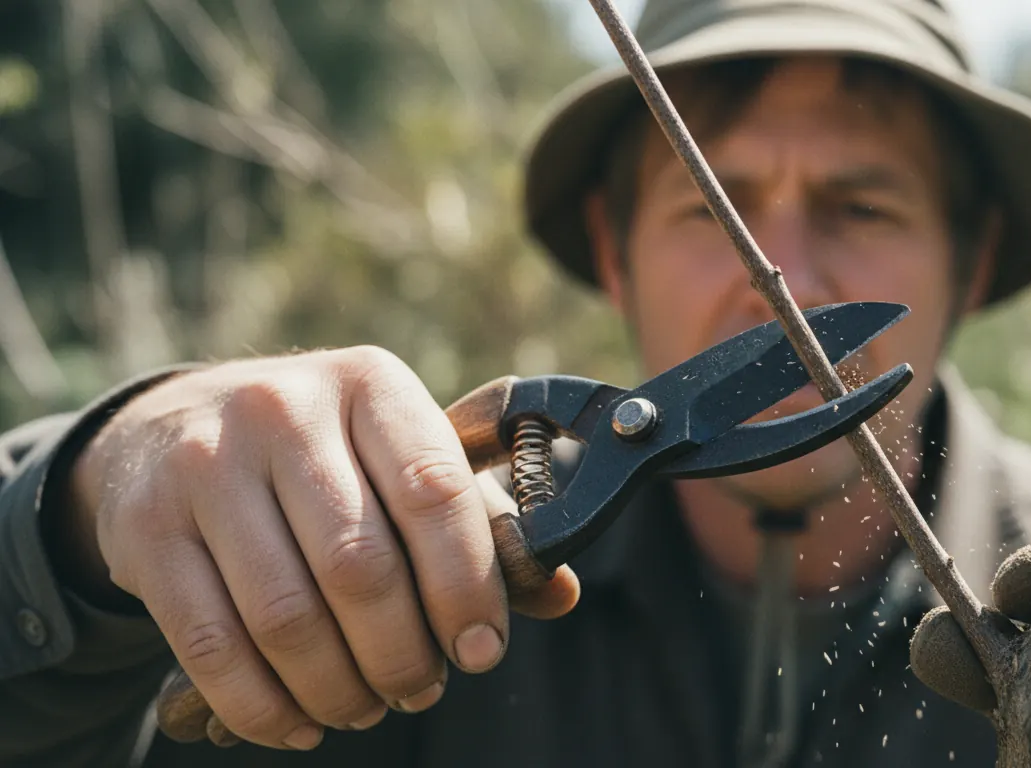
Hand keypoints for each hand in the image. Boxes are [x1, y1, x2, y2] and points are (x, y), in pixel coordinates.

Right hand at [65, 348, 580, 749]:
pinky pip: (211, 647)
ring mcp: (206, 464)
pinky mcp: (145, 528)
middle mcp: (284, 410)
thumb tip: (558, 593)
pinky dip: (264, 706)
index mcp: (370, 385)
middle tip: (420, 688)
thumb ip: (476, 520)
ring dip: (338, 688)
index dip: (467, 585)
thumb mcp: (397, 454)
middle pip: (360, 566)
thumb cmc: (320, 454)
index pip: (435, 492)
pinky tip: (301, 721)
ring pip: (286, 616)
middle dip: (402, 654)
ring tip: (365, 706)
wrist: (169, 426)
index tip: (481, 650)